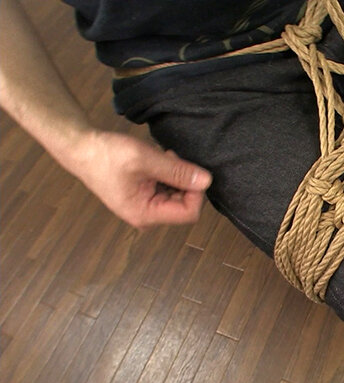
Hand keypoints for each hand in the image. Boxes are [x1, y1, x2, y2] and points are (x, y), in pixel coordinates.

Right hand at [66, 129, 212, 228]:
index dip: (196, 192)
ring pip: (178, 196)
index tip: (189, 169)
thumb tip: (207, 181)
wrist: (82, 148)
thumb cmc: (107, 155)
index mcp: (145, 215)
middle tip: (171, 158)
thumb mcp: (145, 159)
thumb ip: (177, 171)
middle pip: (185, 205)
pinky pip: (168, 191)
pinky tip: (157, 161)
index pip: (189, 213)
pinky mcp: (145, 198)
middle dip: (185, 182)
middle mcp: (147, 217)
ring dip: (177, 176)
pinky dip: (169, 175)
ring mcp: (146, 208)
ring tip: (161, 158)